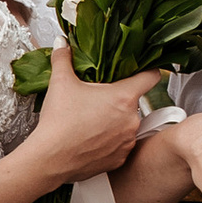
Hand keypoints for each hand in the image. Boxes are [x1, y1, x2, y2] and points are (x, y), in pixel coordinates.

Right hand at [32, 52, 167, 192]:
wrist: (50, 159)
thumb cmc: (58, 122)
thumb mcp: (60, 82)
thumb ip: (64, 58)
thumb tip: (62, 43)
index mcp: (123, 97)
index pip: (151, 76)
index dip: (149, 70)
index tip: (144, 70)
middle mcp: (131, 119)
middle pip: (132, 102)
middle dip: (117, 100)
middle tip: (96, 100)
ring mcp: (127, 141)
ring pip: (127, 124)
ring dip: (115, 122)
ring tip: (91, 122)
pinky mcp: (120, 159)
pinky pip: (120, 145)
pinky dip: (110, 142)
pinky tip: (92, 140)